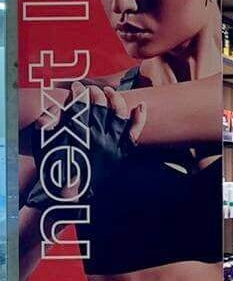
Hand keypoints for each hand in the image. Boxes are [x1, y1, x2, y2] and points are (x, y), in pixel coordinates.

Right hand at [24, 82, 146, 208]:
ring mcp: (112, 145)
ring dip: (115, 99)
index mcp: (75, 134)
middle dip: (95, 93)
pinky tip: (141, 105)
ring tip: (110, 91)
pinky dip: (140, 118)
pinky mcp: (122, 153)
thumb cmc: (54, 166)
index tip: (77, 87)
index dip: (78, 93)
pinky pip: (134, 133)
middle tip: (91, 89)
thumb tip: (55, 111)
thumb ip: (45, 124)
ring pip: (118, 115)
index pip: (79, 105)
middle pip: (99, 107)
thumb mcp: (42, 144)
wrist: (70, 193)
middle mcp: (96, 138)